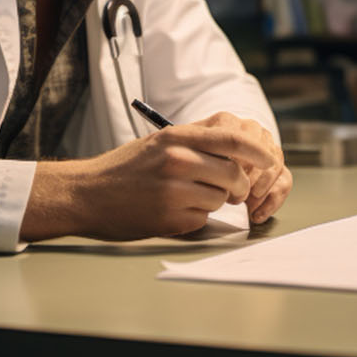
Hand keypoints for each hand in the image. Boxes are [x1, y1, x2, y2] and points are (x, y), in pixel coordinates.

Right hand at [20, 113, 285, 240]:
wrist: (86, 194)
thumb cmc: (125, 167)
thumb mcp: (160, 140)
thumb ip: (197, 137)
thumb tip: (239, 138)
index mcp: (176, 137)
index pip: (232, 139)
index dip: (258, 151)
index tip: (270, 159)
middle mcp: (177, 160)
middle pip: (233, 174)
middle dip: (238, 185)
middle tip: (231, 190)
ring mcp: (173, 190)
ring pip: (220, 199)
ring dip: (213, 201)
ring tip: (188, 197)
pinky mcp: (169, 218)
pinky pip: (203, 219)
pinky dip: (196, 218)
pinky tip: (173, 210)